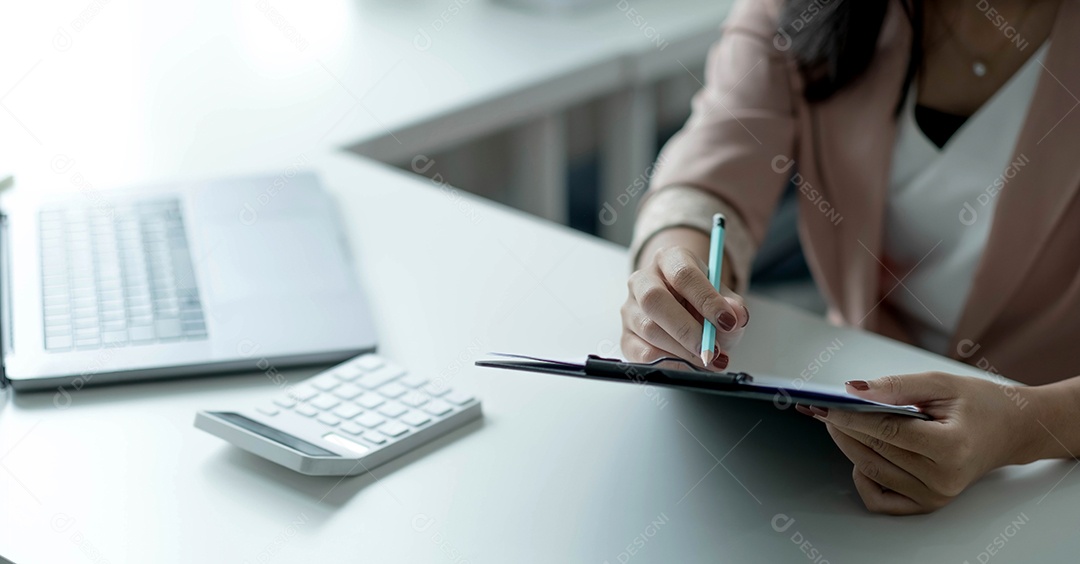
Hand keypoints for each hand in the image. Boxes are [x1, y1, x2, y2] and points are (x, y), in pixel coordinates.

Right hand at [621, 245, 748, 369]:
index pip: (683, 275)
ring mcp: (630, 309)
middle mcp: (643, 280)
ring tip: (708, 359)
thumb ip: (733, 307)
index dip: (706, 299)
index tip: (728, 321)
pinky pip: (642, 354)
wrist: (685, 311)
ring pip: (649, 329)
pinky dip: (669, 363)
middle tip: (712, 349)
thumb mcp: (724, 299)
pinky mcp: (626, 337)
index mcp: (669, 260)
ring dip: (682, 350)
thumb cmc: (702, 303)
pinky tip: (689, 365)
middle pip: (655, 300)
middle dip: (687, 329)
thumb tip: (737, 316)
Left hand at [798, 373, 1035, 514]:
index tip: (827, 404)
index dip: (852, 418)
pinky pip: (880, 499)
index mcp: (951, 448)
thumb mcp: (940, 383)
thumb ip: (896, 386)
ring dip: (848, 446)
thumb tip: (853, 390)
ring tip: (837, 422)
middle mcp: (943, 479)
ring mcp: (935, 496)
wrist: (1010, 430)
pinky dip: (864, 476)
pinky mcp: (928, 504)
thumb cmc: (979, 404)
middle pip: (876, 452)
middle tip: (823, 408)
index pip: (888, 432)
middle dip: (843, 428)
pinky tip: (863, 452)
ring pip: (872, 472)